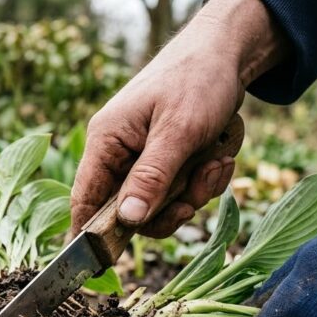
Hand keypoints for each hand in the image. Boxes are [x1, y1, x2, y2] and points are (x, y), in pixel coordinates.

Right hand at [71, 0, 288, 237]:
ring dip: (193, 192)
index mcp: (106, 142)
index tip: (103, 264)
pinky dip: (204, 180)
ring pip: (160, 203)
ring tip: (216, 162)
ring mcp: (143, 158)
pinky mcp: (167, 160)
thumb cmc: (197, 80)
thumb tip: (128, 220)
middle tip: (193, 196)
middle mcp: (119, 153)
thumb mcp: (178, 132)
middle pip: (129, 210)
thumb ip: (151, 177)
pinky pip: (180, 190)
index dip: (91, 234)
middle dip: (168, 207)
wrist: (230, 53)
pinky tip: (219, 156)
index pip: (85, 200)